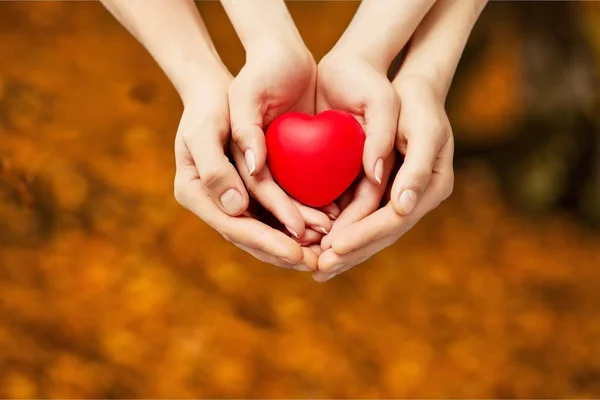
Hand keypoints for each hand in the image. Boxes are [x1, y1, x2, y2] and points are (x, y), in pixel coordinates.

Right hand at [173, 65, 317, 269]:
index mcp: (194, 193)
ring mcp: (233, 198)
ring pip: (267, 229)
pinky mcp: (251, 190)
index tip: (296, 253)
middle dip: (285, 252)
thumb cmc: (209, 103)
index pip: (234, 226)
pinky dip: (298, 222)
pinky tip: (324, 227)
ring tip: (326, 250)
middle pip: (251, 236)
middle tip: (318, 263)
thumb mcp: (205, 129)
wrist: (220, 89)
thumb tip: (236, 208)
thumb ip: (214, 169)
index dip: (266, 242)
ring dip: (296, 242)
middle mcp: (214, 202)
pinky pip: (275, 212)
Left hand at [313, 76, 454, 281]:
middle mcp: (415, 198)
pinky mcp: (382, 191)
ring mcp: (399, 197)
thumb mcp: (423, 128)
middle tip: (319, 270)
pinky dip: (342, 232)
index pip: (395, 221)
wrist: (410, 88)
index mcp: (431, 187)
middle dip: (351, 253)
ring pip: (370, 232)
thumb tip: (403, 206)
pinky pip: (361, 218)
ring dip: (344, 252)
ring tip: (316, 269)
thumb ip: (416, 166)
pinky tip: (319, 245)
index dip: (365, 236)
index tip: (335, 248)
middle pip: (381, 235)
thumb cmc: (418, 102)